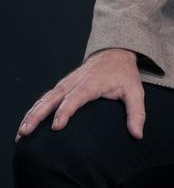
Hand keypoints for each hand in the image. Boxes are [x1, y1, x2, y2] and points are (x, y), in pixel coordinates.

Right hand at [14, 48, 145, 141]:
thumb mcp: (135, 91)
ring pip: (46, 98)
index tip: (55, 126)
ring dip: (32, 114)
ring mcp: (67, 83)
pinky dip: (34, 109)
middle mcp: (76, 82)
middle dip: (39, 114)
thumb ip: (136, 112)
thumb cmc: (124, 74)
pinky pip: (46, 97)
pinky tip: (26, 123)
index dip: (65, 111)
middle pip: (54, 98)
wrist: (115, 52)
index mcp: (92, 83)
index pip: (76, 97)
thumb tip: (137, 135)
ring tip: (21, 133)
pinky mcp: (63, 85)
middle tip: (26, 132)